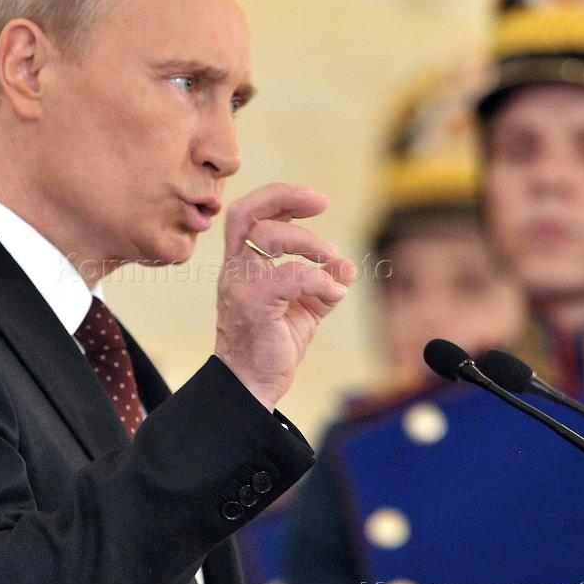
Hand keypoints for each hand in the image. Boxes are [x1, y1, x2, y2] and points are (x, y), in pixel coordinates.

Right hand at [214, 183, 354, 410]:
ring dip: (309, 242)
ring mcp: (241, 286)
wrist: (251, 386)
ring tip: (331, 259)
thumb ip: (323, 283)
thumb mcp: (304, 308)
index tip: (315, 201)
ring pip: (267, 237)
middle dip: (286, 197)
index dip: (281, 197)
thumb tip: (347, 265)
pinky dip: (320, 279)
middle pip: (247, 213)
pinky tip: (334, 292)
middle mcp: (235, 270)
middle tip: (321, 203)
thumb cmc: (271, 345)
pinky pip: (290, 277)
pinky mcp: (254, 306)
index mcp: (242, 264)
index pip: (249, 214)